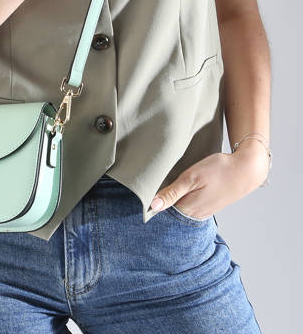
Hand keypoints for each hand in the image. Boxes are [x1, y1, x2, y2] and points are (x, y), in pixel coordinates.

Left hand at [149, 142, 269, 219]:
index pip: (162, 214)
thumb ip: (172, 192)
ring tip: (158, 194)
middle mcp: (195, 215)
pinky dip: (181, 202)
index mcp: (188, 209)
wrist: (246, 169)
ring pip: (180, 211)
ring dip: (170, 204)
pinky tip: (177, 193)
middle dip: (159, 207)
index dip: (150, 208)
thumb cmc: (219, 170)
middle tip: (144, 197)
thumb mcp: (192, 177)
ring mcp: (203, 211)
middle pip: (170, 214)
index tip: (138, 202)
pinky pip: (189, 207)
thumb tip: (153, 206)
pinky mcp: (208, 206)